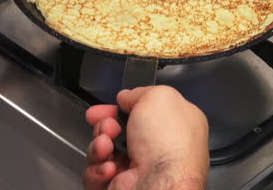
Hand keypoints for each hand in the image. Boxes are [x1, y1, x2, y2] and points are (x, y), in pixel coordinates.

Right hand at [84, 86, 208, 189]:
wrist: (160, 184)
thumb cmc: (168, 143)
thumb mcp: (158, 97)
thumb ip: (140, 92)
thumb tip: (126, 97)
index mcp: (175, 124)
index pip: (143, 111)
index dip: (123, 106)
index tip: (109, 105)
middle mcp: (159, 147)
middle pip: (119, 130)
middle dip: (106, 125)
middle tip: (107, 126)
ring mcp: (140, 169)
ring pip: (105, 151)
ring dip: (100, 145)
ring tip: (107, 146)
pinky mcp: (122, 186)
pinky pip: (97, 173)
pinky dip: (99, 169)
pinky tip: (110, 168)